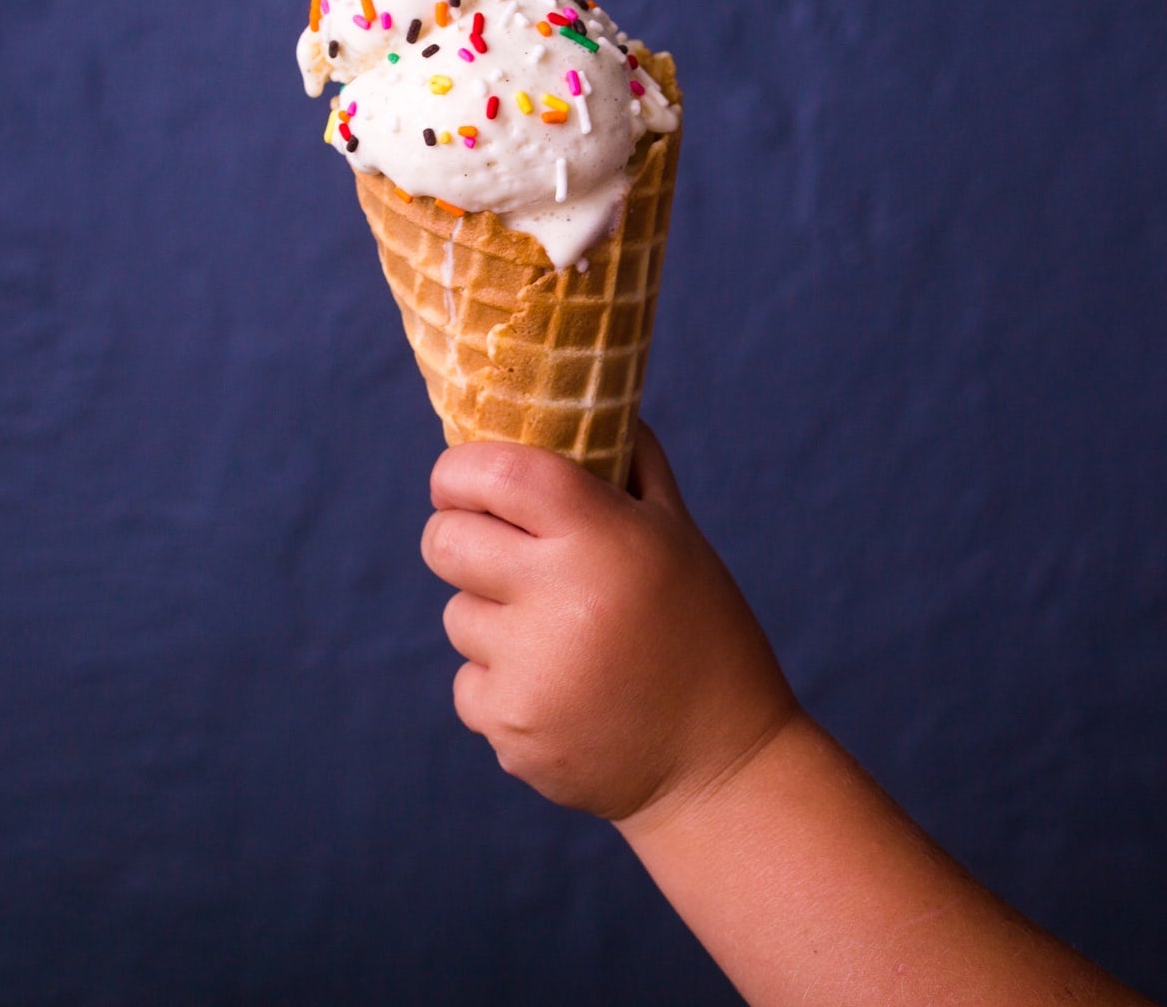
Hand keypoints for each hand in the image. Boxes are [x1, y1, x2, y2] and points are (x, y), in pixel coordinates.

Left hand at [421, 423, 800, 820]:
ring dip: (491, 620)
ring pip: (456, 615)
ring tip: (560, 641)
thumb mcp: (679, 539)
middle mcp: (561, 596)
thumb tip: (582, 400)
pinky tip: (560, 694)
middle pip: (445, 541)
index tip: (461, 481)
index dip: (458, 471)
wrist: (721, 766)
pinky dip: (500, 686)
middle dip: (458, 538)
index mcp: (602, 535)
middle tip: (493, 552)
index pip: (490, 473)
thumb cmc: (702, 634)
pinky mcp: (512, 728)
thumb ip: (630, 466)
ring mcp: (531, 668)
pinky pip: (468, 683)